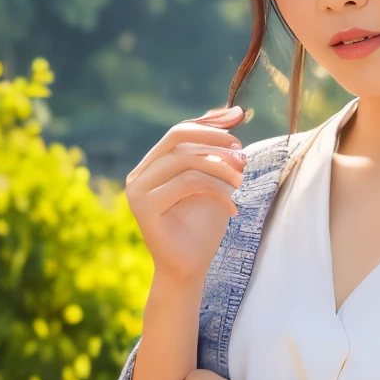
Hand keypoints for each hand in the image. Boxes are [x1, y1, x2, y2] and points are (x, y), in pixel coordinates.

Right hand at [126, 107, 246, 286]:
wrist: (191, 269)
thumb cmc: (202, 227)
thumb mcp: (215, 181)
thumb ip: (217, 149)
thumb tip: (233, 110)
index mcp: (151, 166)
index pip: (179, 132)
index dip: (209, 123)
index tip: (240, 117)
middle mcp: (139, 175)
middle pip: (177, 138)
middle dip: (215, 140)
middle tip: (242, 154)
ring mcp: (137, 190)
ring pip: (185, 160)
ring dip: (220, 167)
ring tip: (241, 182)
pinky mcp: (144, 206)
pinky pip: (187, 183)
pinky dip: (217, 191)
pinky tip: (232, 208)